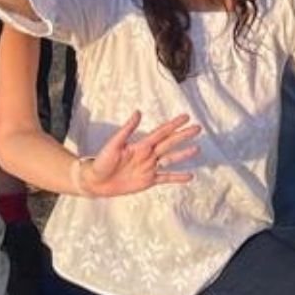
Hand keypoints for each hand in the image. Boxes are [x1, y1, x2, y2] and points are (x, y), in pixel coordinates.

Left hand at [77, 110, 200, 196]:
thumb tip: (138, 112)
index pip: (161, 132)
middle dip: (183, 136)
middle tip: (198, 128)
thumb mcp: (114, 144)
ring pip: (170, 159)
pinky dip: (178, 177)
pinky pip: (166, 178)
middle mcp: (148, 155)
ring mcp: (149, 168)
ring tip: (197, 149)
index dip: (174, 125)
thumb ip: (127, 130)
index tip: (186, 117)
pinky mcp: (148, 180)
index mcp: (141, 145)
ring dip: (183, 154)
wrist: (96, 181)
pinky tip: (189, 176)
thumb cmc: (102, 161)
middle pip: (169, 143)